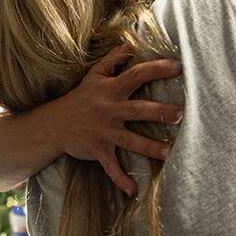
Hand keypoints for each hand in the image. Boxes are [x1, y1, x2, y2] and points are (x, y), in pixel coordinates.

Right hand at [51, 44, 182, 194]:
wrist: (54, 124)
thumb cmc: (79, 99)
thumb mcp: (93, 76)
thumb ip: (112, 61)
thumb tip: (129, 45)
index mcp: (111, 90)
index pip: (137, 75)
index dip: (157, 69)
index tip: (178, 67)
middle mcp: (110, 110)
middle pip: (139, 109)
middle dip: (160, 112)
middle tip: (181, 114)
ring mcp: (104, 131)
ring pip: (131, 140)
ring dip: (150, 147)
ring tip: (169, 152)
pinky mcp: (98, 150)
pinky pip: (111, 167)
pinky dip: (121, 179)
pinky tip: (133, 190)